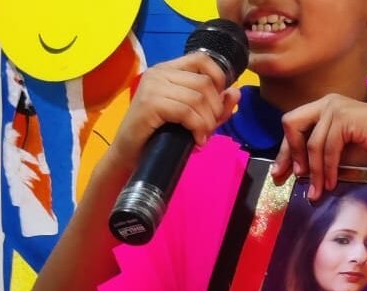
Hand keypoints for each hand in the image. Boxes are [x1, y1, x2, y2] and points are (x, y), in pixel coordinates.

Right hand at [111, 52, 240, 168]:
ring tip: (203, 136)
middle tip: (209, 128)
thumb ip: (216, 106)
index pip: (202, 59)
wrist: (130, 155)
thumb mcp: (195, 118)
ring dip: (208, 121)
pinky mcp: (149, 103)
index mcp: (169, 69)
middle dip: (215, 109)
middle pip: (204, 82)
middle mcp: (159, 72)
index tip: (218, 102)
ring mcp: (153, 86)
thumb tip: (236, 93)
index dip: (218, 78)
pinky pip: (186, 111)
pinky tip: (197, 140)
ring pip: (197, 97)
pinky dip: (198, 127)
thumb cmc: (160, 135)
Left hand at [272, 93, 366, 199]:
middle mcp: (326, 103)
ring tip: (317, 191)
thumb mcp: (337, 151)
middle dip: (289, 154)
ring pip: (311, 143)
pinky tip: (330, 183)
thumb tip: (296, 172)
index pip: (293, 125)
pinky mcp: (343, 117)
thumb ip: (317, 155)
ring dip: (313, 171)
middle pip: (291, 124)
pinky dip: (327, 169)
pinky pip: (326, 148)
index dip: (285, 150)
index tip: (280, 173)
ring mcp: (334, 107)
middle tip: (293, 178)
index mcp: (323, 107)